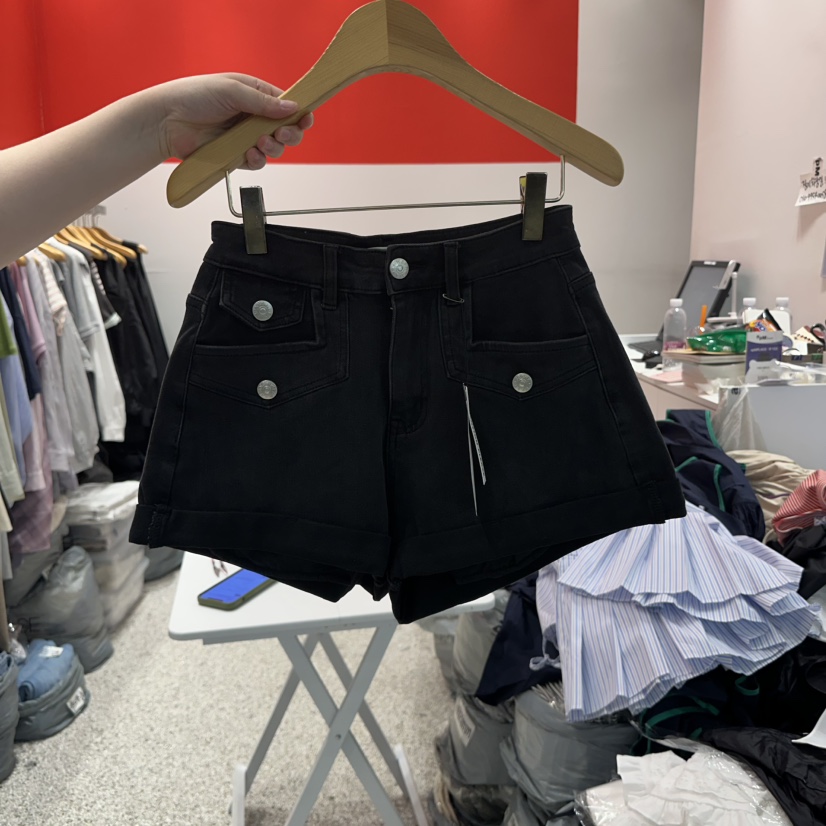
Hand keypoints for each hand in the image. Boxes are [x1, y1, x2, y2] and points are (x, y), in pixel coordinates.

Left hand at [151, 73, 313, 167]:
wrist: (167, 121)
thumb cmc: (193, 96)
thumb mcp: (232, 91)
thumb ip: (263, 102)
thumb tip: (292, 108)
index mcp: (255, 94)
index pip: (287, 105)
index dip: (299, 113)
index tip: (305, 120)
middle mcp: (253, 116)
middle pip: (286, 130)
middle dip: (289, 134)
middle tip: (281, 134)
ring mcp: (245, 137)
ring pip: (274, 148)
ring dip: (273, 148)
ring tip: (260, 143)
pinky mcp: (236, 155)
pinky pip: (257, 162)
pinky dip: (257, 160)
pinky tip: (250, 155)